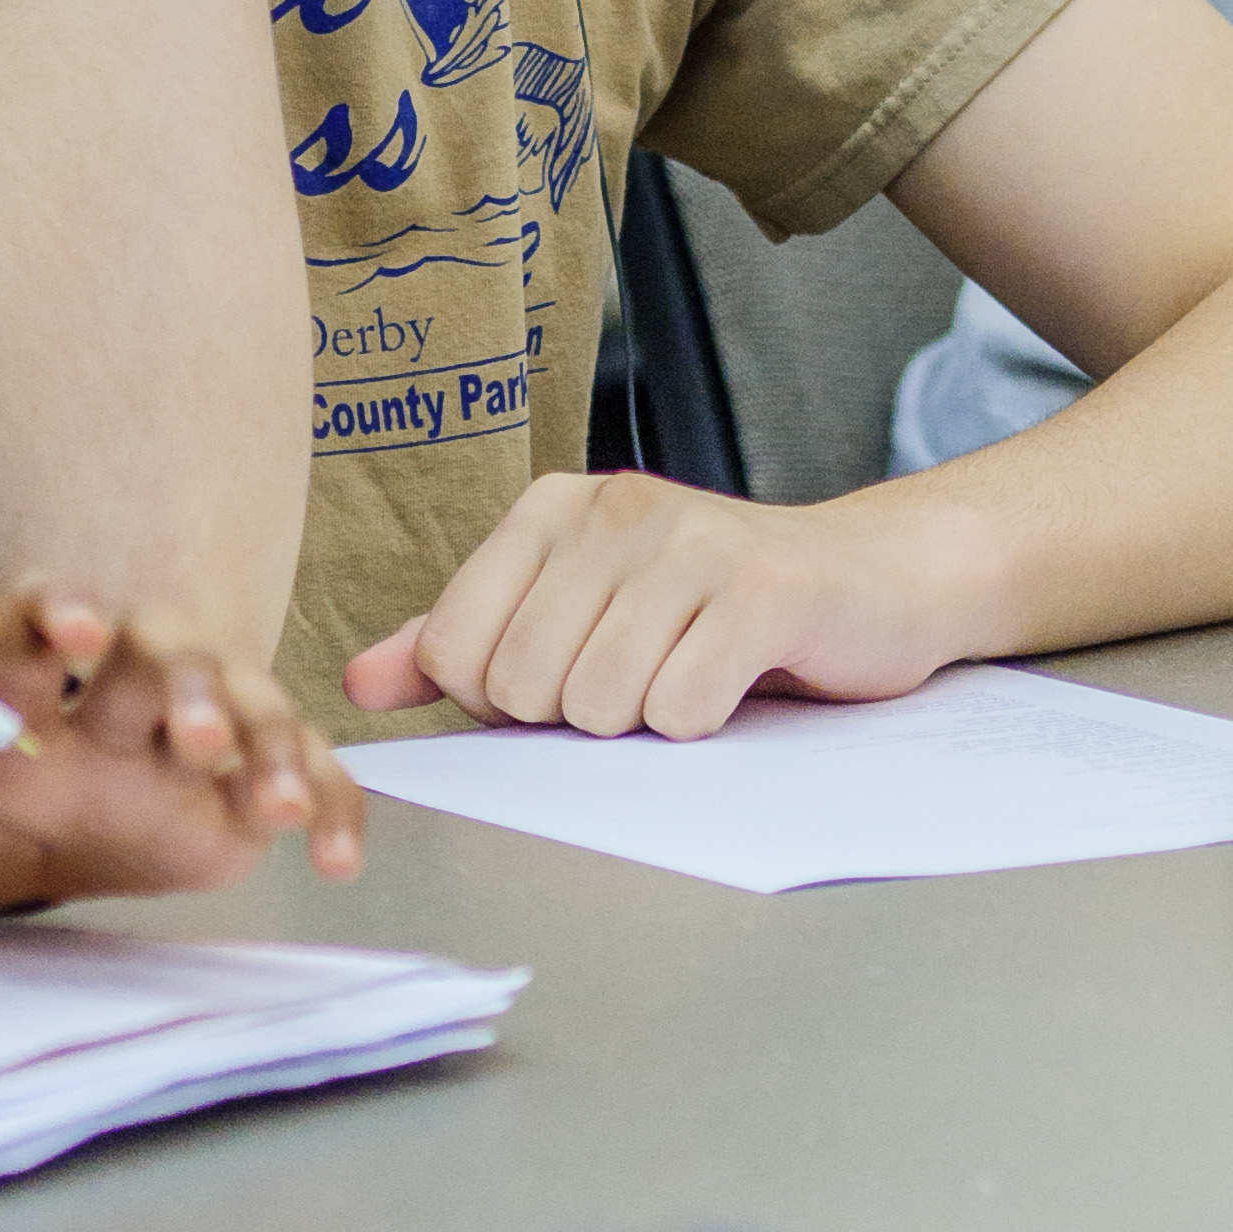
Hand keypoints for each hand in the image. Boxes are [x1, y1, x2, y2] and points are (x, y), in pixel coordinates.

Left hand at [0, 586, 366, 912]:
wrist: (78, 831)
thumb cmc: (19, 781)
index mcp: (56, 659)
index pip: (57, 610)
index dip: (67, 614)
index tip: (73, 637)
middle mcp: (140, 675)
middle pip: (173, 657)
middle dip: (186, 690)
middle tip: (190, 736)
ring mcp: (214, 720)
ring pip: (256, 710)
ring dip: (267, 752)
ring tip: (277, 808)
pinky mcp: (263, 776)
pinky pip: (318, 777)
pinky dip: (331, 813)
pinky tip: (334, 864)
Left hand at [346, 472, 1009, 737]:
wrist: (873, 581)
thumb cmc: (714, 608)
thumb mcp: (579, 611)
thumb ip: (464, 642)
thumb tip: (359, 686)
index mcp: (551, 509)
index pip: (455, 652)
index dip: (505, 702)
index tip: (571, 675)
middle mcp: (613, 508)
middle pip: (522, 687)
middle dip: (577, 718)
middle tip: (645, 679)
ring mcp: (690, 543)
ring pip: (598, 704)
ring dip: (645, 723)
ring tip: (691, 674)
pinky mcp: (765, 589)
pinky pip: (681, 709)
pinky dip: (704, 723)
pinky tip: (736, 681)